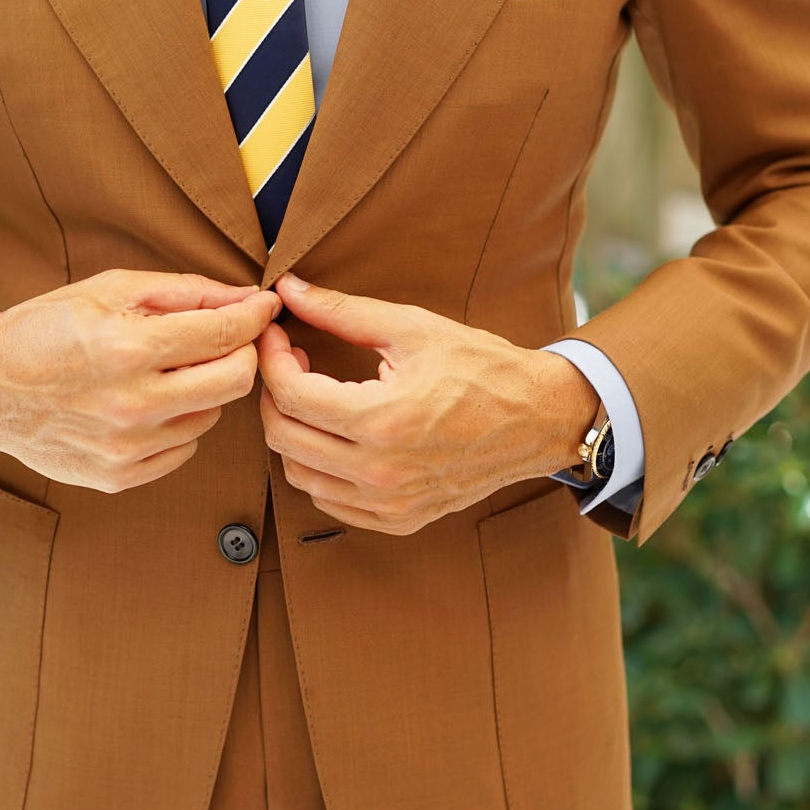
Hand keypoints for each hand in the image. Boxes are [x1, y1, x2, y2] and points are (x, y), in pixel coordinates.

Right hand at [0, 268, 280, 490]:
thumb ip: (186, 292)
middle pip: (235, 382)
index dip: (255, 317)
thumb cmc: (47, 328)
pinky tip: (147, 402)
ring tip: (167, 369)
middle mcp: (132, 405)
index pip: (224, 336)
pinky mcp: (119, 477)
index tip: (266, 307)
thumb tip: (248, 297)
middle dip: (241, 353)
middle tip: (225, 337)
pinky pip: (183, 448)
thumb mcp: (110, 289)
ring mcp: (126, 448)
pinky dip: (178, 422)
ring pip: (212, 416)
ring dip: (204, 389)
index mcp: (128, 349)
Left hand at [256, 272, 598, 534]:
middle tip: (291, 363)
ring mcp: (390, 503)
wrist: (538, 419)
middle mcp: (381, 472)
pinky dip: (319, 469)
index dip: (271, 358)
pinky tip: (335, 435)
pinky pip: (331, 501)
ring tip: (314, 398)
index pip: (291, 395)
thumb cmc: (481, 368)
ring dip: (293, 433)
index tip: (277, 336)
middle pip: (284, 437)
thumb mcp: (412, 328)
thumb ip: (342, 312)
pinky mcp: (399, 520)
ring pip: (300, 475)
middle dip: (274, 394)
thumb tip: (288, 290)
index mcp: (382, 421)